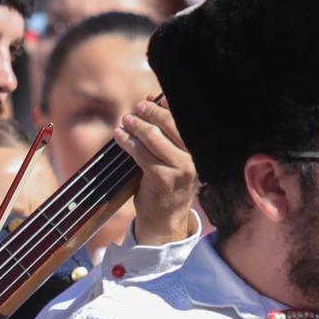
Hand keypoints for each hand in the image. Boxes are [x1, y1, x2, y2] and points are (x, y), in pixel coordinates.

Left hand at [113, 99, 196, 245]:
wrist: (165, 220)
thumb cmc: (167, 187)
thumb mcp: (174, 160)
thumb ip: (168, 137)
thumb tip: (155, 103)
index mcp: (198, 151)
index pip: (184, 120)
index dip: (167, 106)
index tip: (153, 97)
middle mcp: (192, 158)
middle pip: (170, 124)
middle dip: (150, 112)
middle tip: (137, 107)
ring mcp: (178, 168)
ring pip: (153, 136)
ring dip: (136, 125)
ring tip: (125, 120)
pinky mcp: (160, 176)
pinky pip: (140, 152)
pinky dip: (127, 141)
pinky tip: (119, 136)